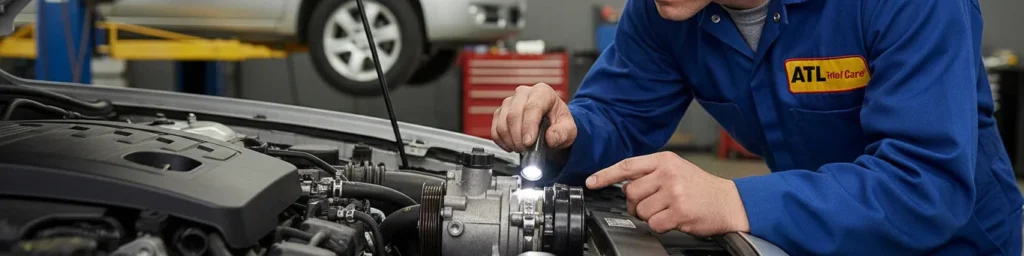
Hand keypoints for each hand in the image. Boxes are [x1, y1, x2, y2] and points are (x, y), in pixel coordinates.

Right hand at [491, 83, 575, 151]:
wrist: (551, 126)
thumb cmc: (559, 124)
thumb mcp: (569, 130)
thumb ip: (562, 133)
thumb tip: (550, 138)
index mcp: (542, 92)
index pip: (532, 107)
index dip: (528, 126)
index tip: (529, 142)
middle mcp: (524, 93)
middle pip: (514, 114)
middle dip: (518, 136)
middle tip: (525, 149)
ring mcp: (510, 102)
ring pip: (502, 122)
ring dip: (510, 140)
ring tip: (521, 149)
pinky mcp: (500, 112)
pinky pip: (495, 128)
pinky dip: (501, 141)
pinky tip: (511, 146)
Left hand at [585, 152, 749, 235]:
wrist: (729, 202)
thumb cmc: (701, 188)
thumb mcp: (676, 170)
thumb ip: (651, 174)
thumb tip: (624, 185)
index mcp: (664, 160)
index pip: (627, 165)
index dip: (605, 174)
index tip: (591, 182)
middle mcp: (667, 174)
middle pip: (630, 192)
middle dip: (636, 203)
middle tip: (654, 204)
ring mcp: (673, 192)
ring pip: (640, 210)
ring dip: (650, 216)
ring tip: (668, 210)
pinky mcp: (678, 211)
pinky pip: (653, 224)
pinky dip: (660, 226)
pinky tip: (674, 219)